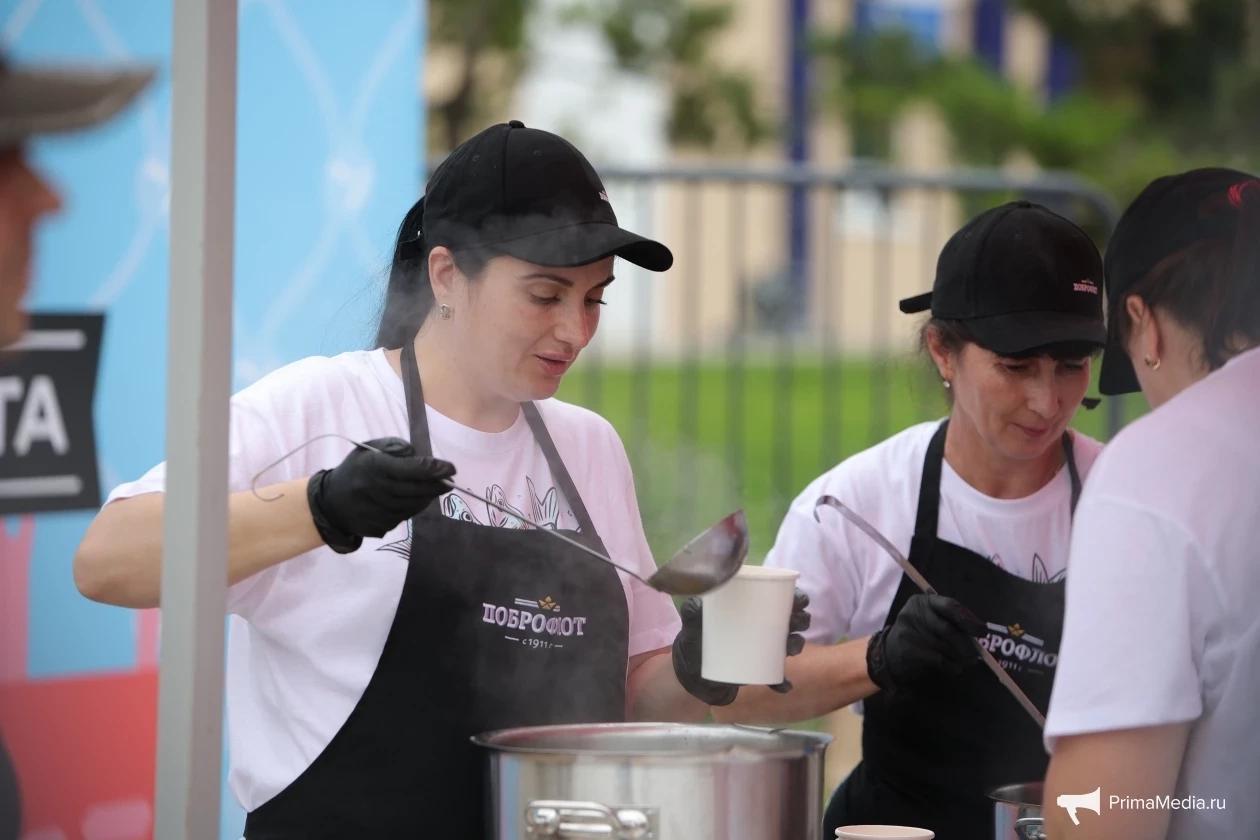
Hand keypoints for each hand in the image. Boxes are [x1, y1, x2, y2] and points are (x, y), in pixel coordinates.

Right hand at [306, 437, 455, 552]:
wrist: (330, 502)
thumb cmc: (355, 470)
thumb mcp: (370, 449)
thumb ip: (395, 447)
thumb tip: (419, 455)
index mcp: (374, 467)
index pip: (413, 469)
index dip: (436, 469)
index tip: (451, 469)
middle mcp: (376, 491)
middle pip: (418, 490)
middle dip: (437, 485)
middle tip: (448, 481)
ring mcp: (377, 512)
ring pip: (414, 506)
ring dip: (428, 498)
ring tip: (433, 489)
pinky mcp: (378, 527)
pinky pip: (404, 517)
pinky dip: (413, 508)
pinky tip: (413, 500)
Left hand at [672, 589, 810, 705]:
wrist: (690, 671)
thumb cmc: (695, 639)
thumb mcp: (692, 624)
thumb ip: (692, 611)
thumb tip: (695, 604)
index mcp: (753, 609)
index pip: (780, 598)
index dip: (796, 598)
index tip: (800, 601)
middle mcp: (764, 627)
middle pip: (792, 620)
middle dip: (801, 619)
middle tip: (797, 622)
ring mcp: (764, 649)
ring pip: (790, 644)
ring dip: (796, 645)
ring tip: (791, 649)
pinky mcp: (760, 670)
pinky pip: (777, 676)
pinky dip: (782, 682)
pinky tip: (784, 685)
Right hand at [866, 593, 986, 692]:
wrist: (889, 653)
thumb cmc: (918, 634)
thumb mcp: (929, 619)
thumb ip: (950, 620)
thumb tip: (978, 631)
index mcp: (923, 602)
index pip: (950, 606)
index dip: (969, 619)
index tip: (982, 632)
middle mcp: (914, 613)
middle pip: (950, 630)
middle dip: (966, 644)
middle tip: (975, 655)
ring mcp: (910, 632)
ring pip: (946, 647)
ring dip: (960, 657)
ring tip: (964, 661)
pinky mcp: (909, 650)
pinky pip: (940, 660)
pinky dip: (952, 666)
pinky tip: (954, 667)